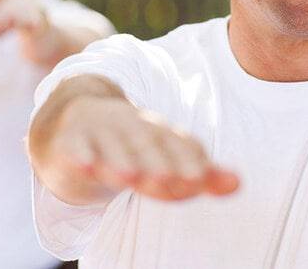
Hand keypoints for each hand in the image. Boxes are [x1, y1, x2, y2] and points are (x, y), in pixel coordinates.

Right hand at [47, 96, 239, 201]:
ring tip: (131, 176)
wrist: (71, 123)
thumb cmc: (127, 147)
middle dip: (158, 163)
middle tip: (172, 180)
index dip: (188, 161)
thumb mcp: (162, 158)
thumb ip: (199, 173)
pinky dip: (80, 155)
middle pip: (147, 145)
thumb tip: (237, 185)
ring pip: (112, 147)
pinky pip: (75, 147)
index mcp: (158, 132)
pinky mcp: (70, 141)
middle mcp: (131, 127)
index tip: (199, 180)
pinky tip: (87, 165)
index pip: (178, 144)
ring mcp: (99, 132)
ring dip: (122, 160)